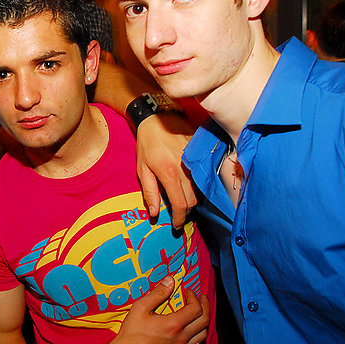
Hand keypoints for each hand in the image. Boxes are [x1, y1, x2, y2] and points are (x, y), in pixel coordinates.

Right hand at [95, 276, 209, 343]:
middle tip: (202, 298)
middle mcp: (182, 338)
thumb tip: (170, 280)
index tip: (187, 291)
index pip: (195, 308)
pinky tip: (193, 334)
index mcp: (174, 325)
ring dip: (204, 322)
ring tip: (199, 314)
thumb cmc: (131, 333)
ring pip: (203, 336)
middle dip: (205, 306)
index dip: (194, 297)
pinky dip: (199, 338)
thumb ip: (157, 293)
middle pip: (204, 321)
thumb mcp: (140, 308)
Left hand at [135, 113, 196, 228]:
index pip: (180, 205)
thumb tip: (155, 213)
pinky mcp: (201, 155)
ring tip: (182, 202)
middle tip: (178, 215)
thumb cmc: (147, 144)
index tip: (176, 226)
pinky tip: (189, 186)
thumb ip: (149, 192)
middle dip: (186, 212)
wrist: (158, 117)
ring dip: (192, 199)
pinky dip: (197, 185)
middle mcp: (185, 169)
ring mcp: (195, 161)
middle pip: (193, 201)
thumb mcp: (142, 169)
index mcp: (169, 174)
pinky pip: (202, 176)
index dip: (179, 219)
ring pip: (199, 190)